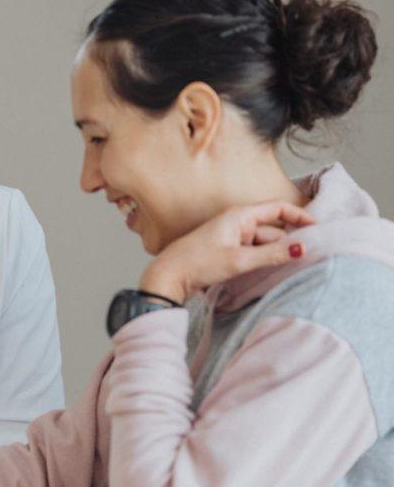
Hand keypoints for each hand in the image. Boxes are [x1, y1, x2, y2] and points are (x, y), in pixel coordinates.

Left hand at [139, 200, 315, 302]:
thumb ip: (271, 254)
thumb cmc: (197, 263)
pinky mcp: (227, 251)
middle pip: (273, 228)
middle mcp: (236, 223)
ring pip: (263, 242)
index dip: (299, 216)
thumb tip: (302, 248)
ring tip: (295, 268)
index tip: (318, 229)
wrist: (168, 278)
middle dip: (290, 240)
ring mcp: (231, 237)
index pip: (277, 208)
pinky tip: (273, 271)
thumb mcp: (239, 260)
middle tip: (313, 256)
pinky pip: (253, 252)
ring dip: (277, 253)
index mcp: (239, 215)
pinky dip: (264, 259)